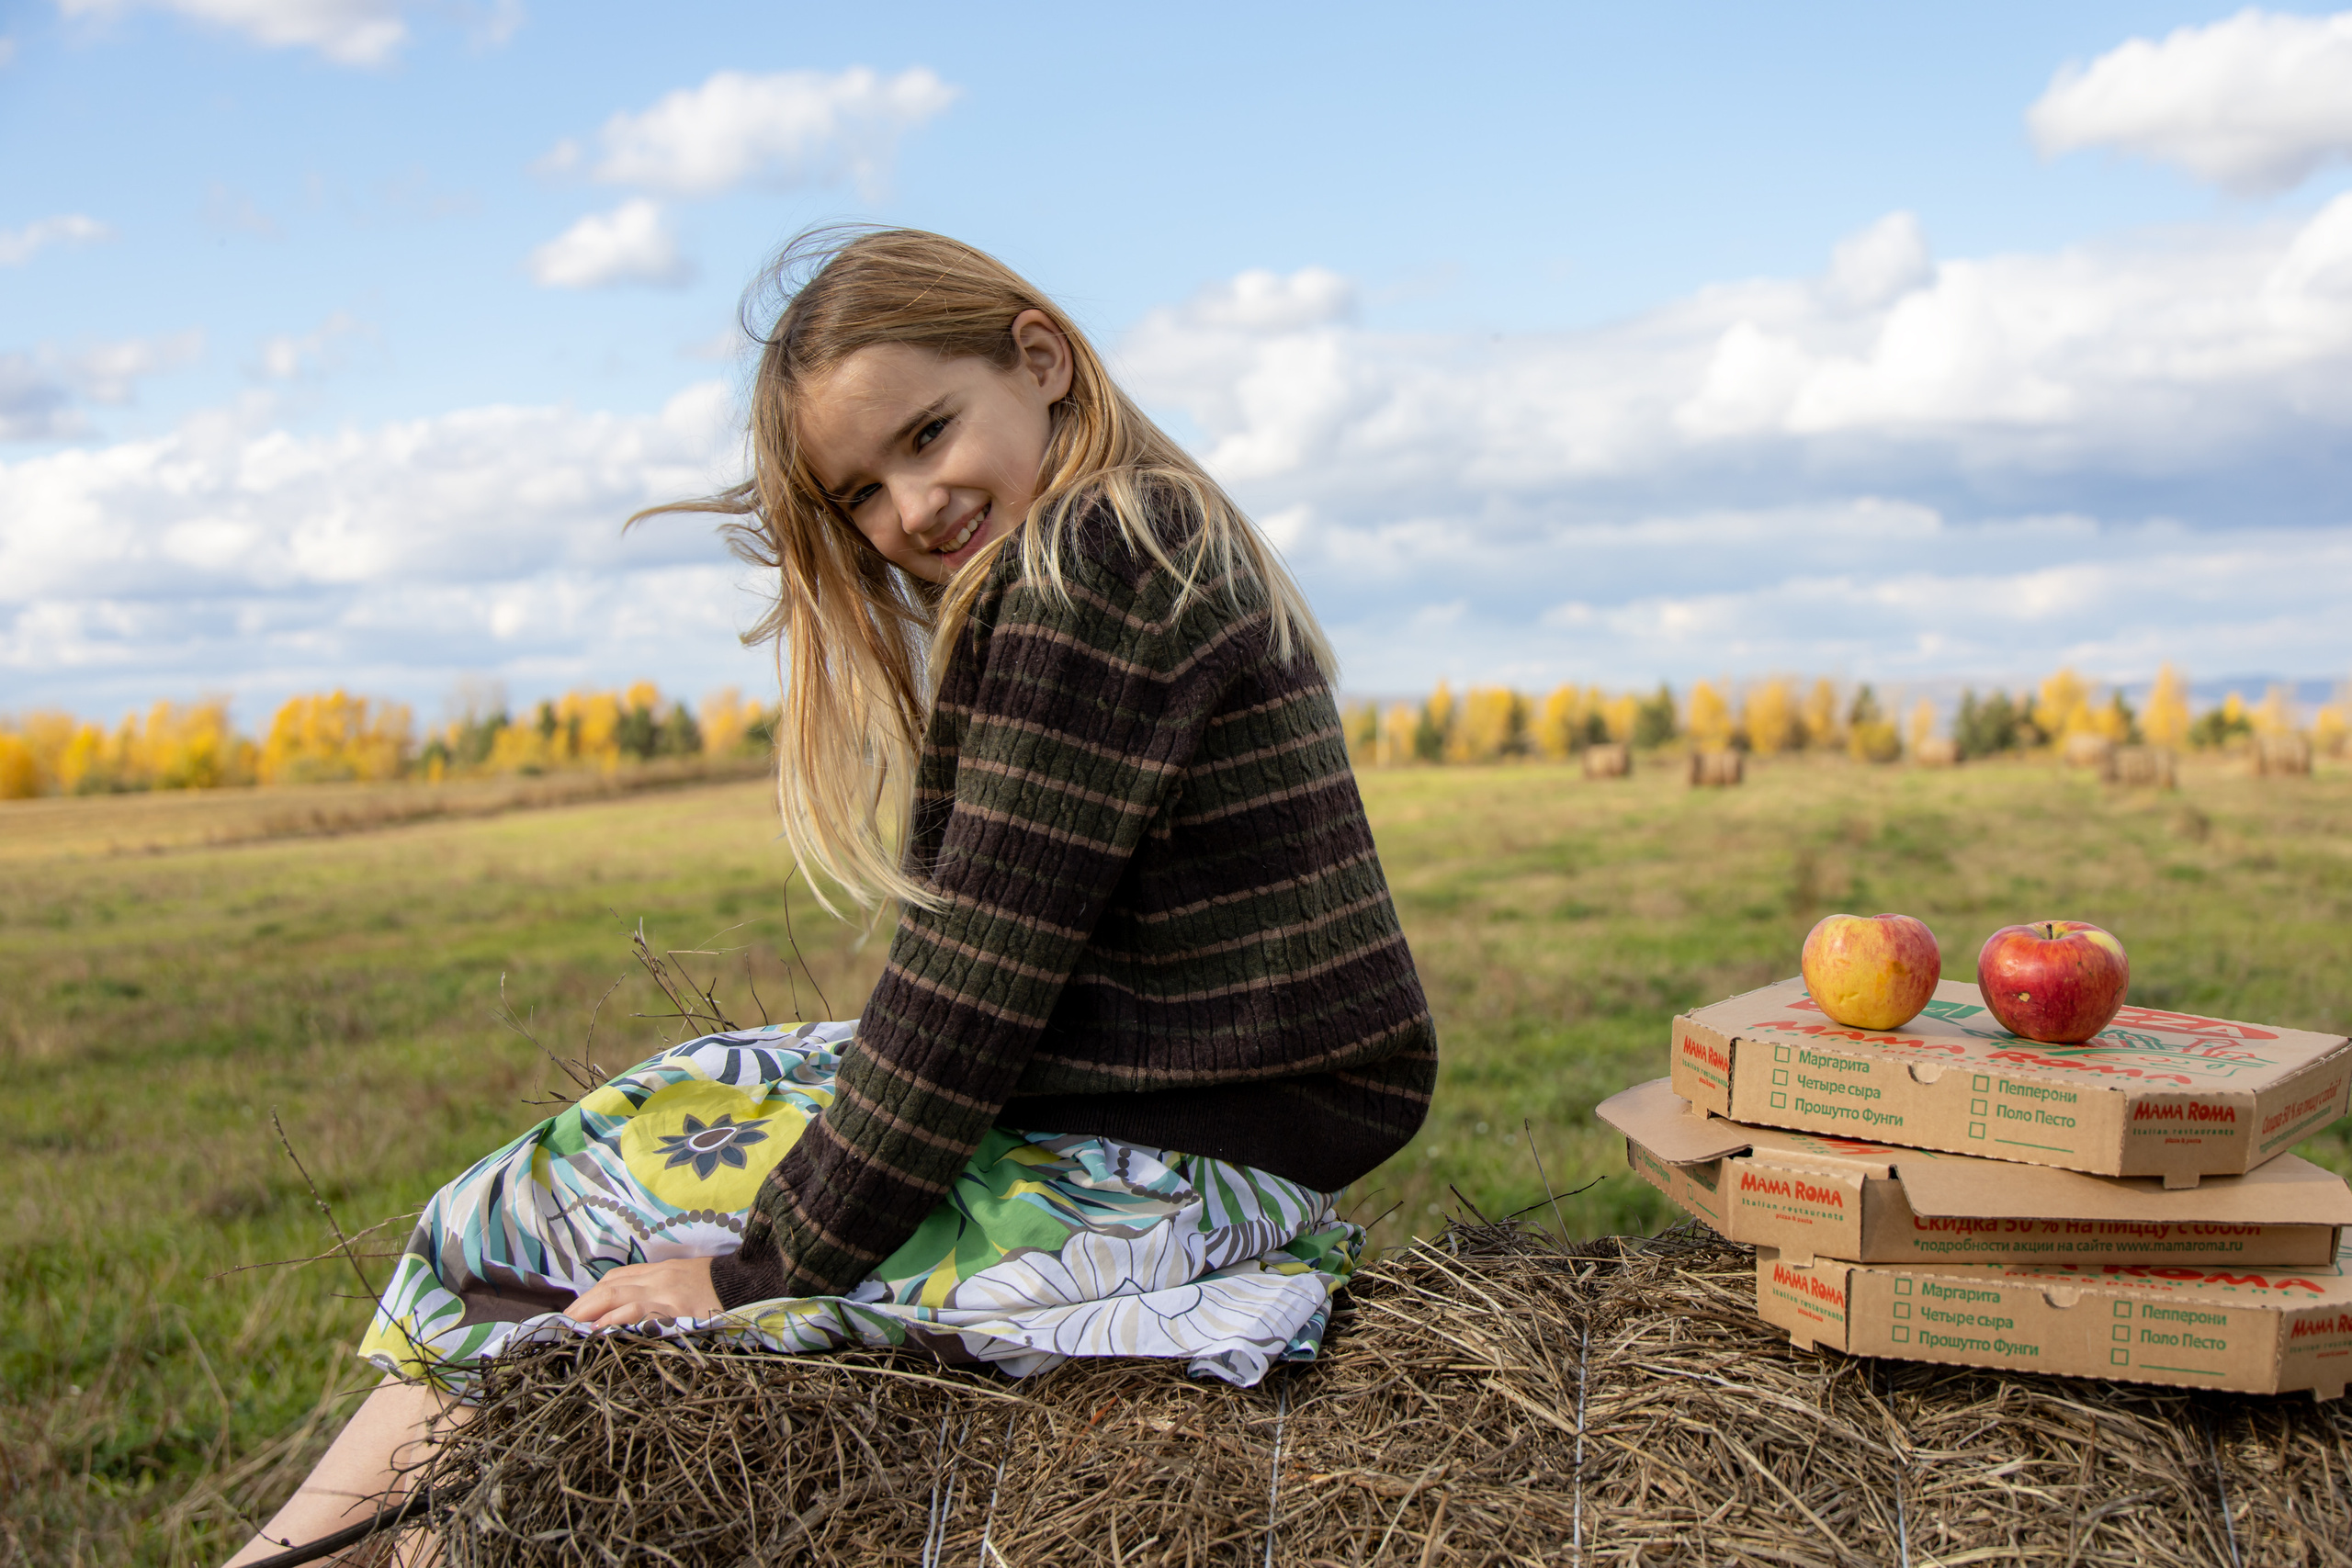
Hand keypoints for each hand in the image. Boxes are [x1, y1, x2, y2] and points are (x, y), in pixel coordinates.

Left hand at [564, 1256, 721, 1328]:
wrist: (748, 1286)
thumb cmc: (719, 1288)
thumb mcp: (687, 1280)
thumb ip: (662, 1287)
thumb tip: (634, 1306)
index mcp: (662, 1269)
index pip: (617, 1278)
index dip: (593, 1294)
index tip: (577, 1311)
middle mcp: (659, 1278)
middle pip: (610, 1286)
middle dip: (583, 1304)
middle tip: (563, 1323)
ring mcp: (665, 1293)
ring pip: (617, 1296)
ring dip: (590, 1313)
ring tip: (572, 1330)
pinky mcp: (674, 1310)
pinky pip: (637, 1313)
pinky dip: (614, 1321)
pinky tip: (600, 1332)